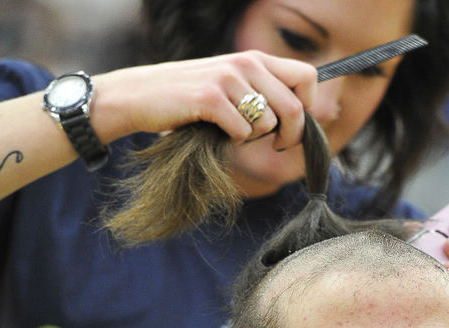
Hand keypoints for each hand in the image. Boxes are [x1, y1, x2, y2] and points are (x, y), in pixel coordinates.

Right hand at [94, 51, 317, 150]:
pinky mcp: (210, 99)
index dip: (308, 106)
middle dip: (290, 134)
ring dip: (254, 137)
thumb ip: (262, 96)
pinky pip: (242, 132)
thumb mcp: (230, 87)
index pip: (307, 76)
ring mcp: (227, 79)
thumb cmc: (189, 99)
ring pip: (268, 123)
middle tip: (276, 145)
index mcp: (255, 60)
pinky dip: (232, 141)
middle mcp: (246, 64)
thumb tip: (300, 123)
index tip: (292, 125)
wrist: (140, 95)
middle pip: (295, 107)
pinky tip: (216, 132)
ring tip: (232, 131)